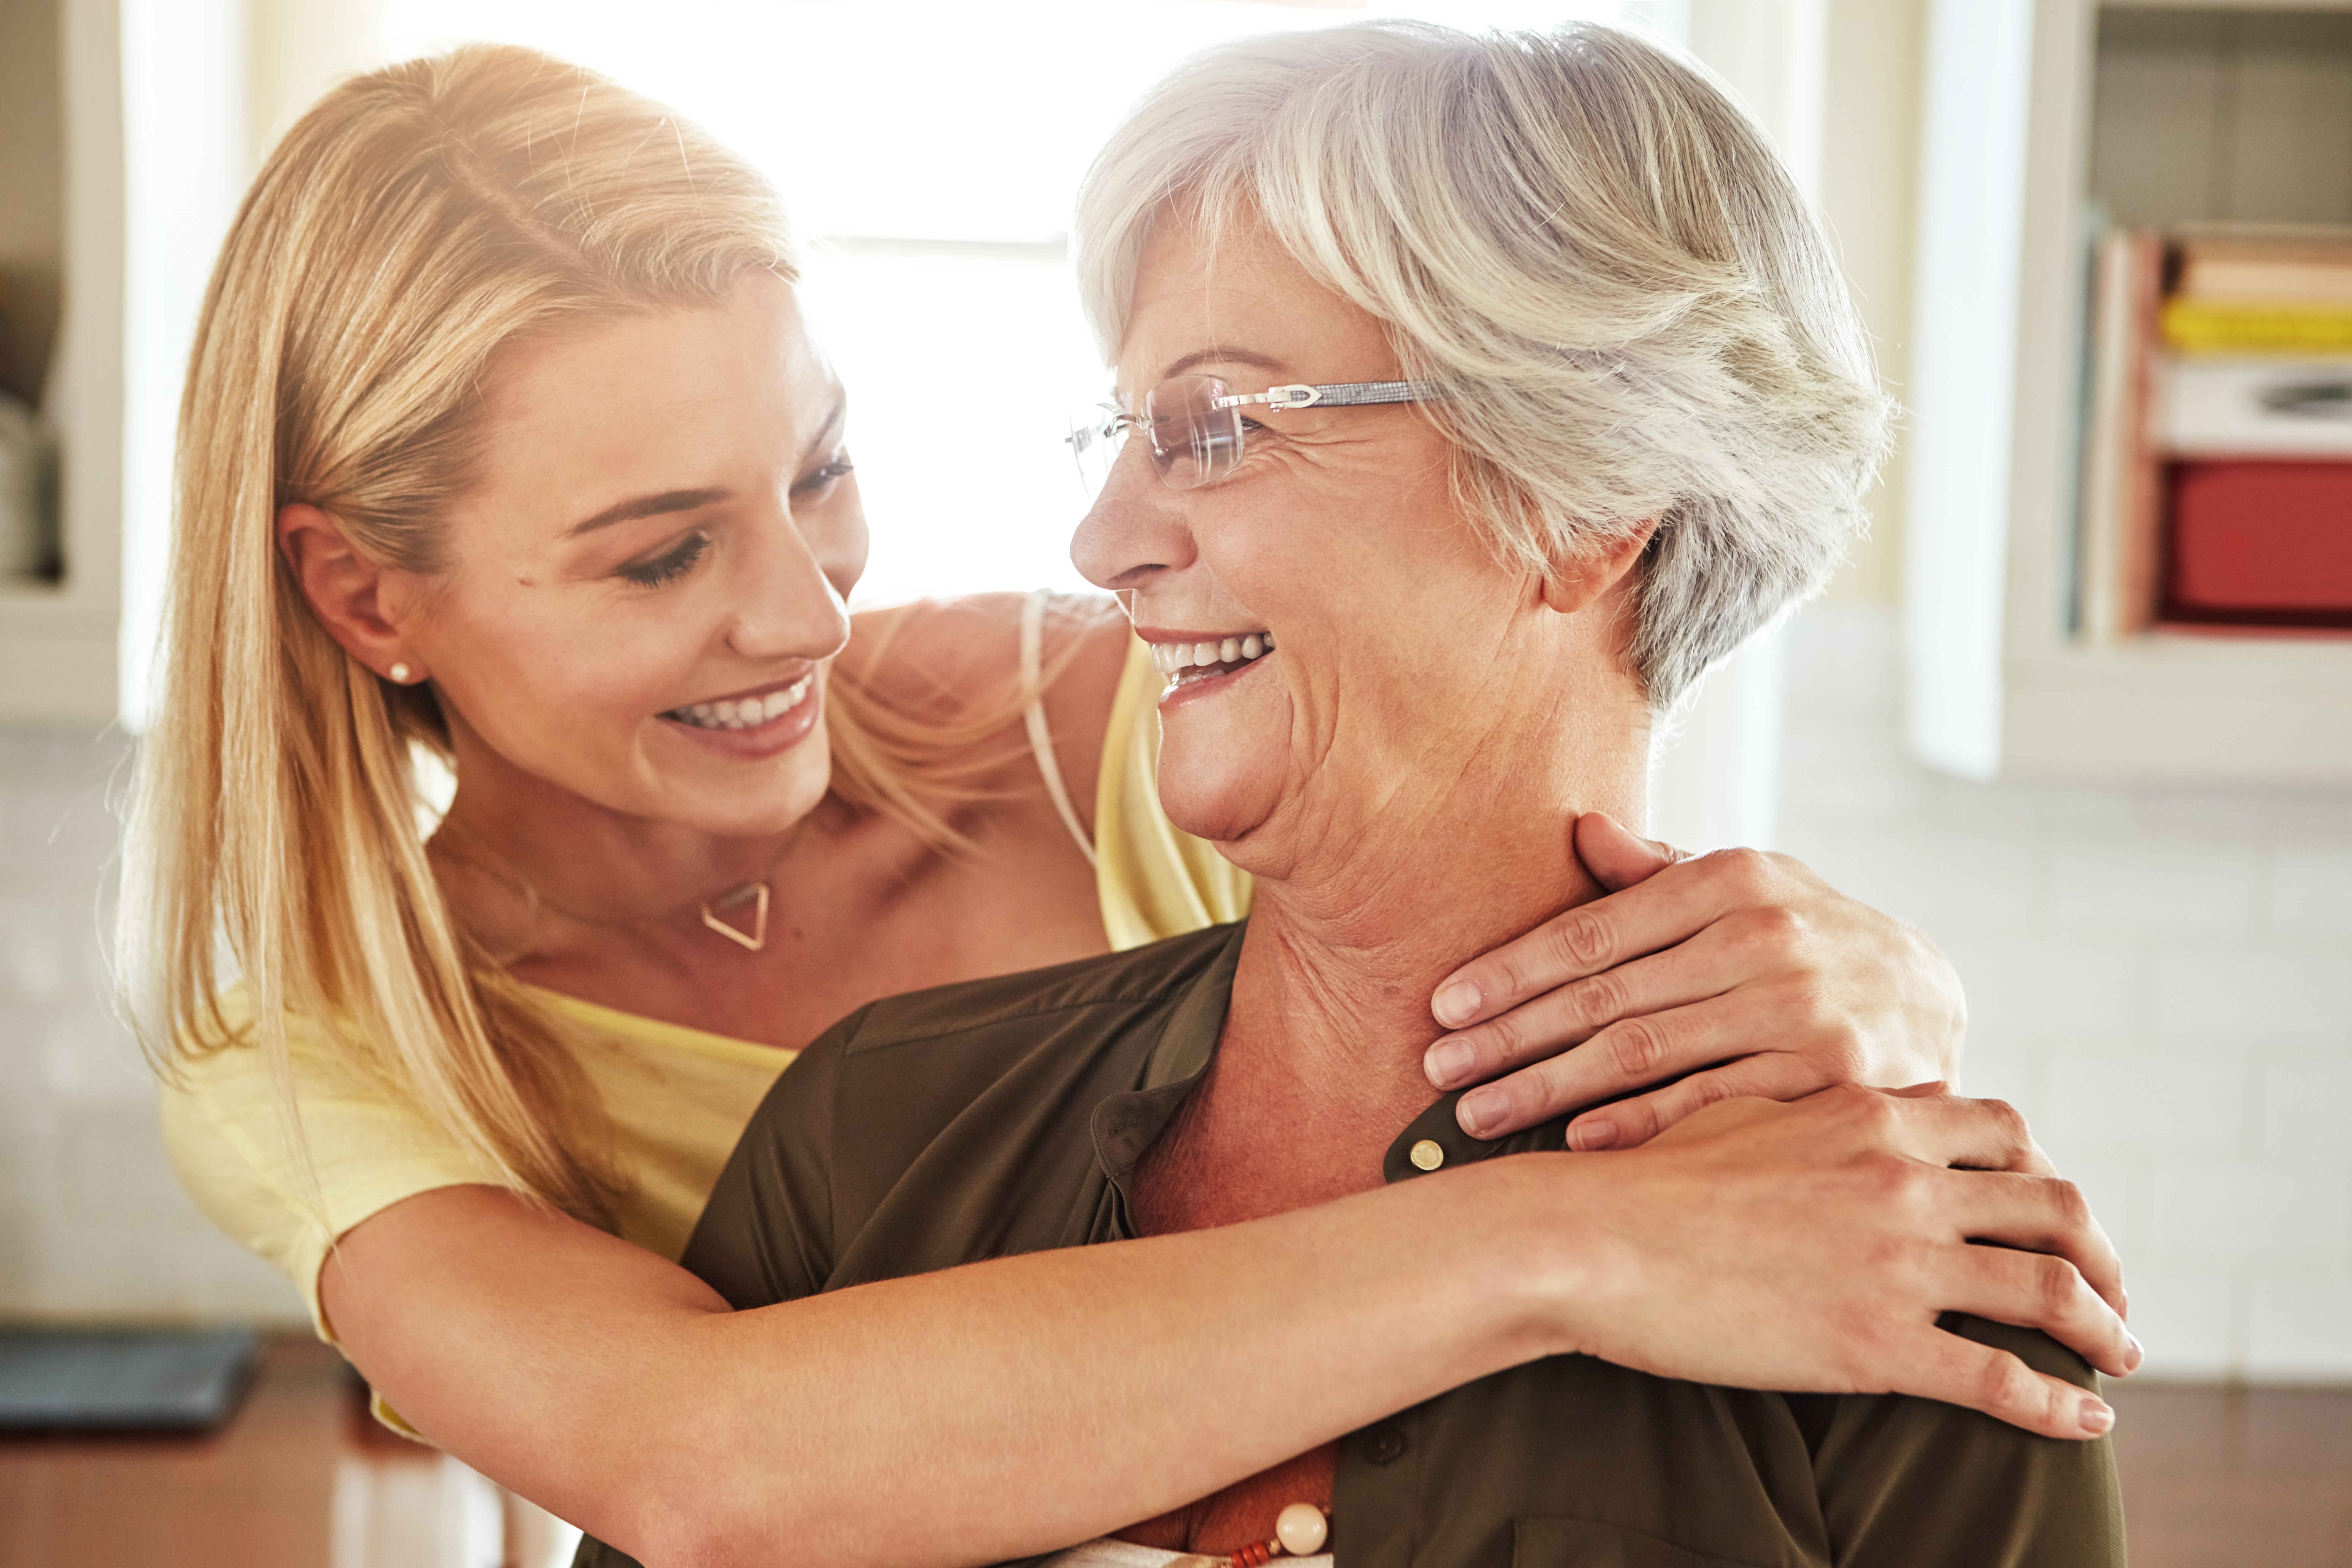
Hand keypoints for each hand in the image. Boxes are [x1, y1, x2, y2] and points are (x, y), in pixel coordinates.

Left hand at [1423, 814, 1964, 1143]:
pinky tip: (1576, 1143)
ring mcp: (1799, 1010)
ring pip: (1646, 1056)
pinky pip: (1711, 1106)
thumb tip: (1582, 828)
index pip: (1593, 930)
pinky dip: (1640, 1127)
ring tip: (1477, 1115)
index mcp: (1732, 879)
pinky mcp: (1827, 1079)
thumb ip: (1659, 868)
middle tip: (1438, 1069)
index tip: (1442, 1006)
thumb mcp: (1744, 885)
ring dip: (1551, 1089)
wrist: (1930, 996)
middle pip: (1607, 998)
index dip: (1510, 970)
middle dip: (1510, 1037)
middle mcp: (1765, 937)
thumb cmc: (1806, 937)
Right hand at [1554, 1083, 2138, 1438]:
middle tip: (2111, 1289)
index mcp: (1873, 1120)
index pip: (2007, 1132)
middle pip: (2052, 1206)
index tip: (2057, 1210)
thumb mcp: (1743, 1109)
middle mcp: (1902, 1184)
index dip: (2048, 1171)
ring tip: (2119, 1354)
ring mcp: (1894, 1267)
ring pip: (2049, 1292)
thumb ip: (1820, 1105)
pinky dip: (2059, 1407)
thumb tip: (1870, 1103)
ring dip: (2104, 1328)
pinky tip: (2086, 1425)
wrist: (1591, 1239)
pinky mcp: (1874, 1346)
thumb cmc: (1648, 1177)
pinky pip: (2001, 1381)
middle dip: (2101, 1252)